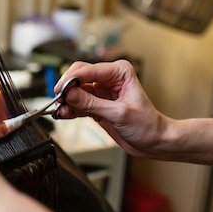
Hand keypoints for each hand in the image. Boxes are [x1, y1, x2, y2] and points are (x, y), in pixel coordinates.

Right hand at [53, 60, 170, 158]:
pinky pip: (78, 102)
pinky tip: (65, 114)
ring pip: (75, 90)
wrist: (153, 141)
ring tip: (61, 110)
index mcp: (119, 72)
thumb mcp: (119, 113)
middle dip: (67, 87)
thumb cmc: (147, 125)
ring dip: (66, 100)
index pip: (89, 70)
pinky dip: (70, 108)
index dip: (72, 79)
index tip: (60, 90)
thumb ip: (92, 103)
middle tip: (58, 99)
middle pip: (78, 76)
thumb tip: (70, 94)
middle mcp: (109, 78)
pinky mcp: (96, 104)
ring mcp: (101, 92)